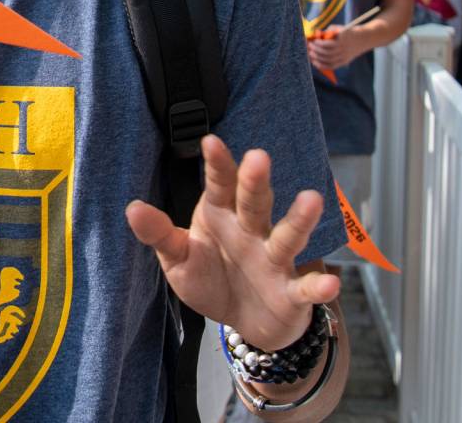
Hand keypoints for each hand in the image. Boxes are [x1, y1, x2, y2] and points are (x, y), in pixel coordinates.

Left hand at [126, 138, 339, 350]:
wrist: (243, 321)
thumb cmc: (210, 278)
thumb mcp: (178, 258)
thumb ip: (160, 234)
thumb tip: (132, 209)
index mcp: (222, 216)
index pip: (219, 186)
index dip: (217, 165)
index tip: (210, 141)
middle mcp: (251, 231)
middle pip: (254, 203)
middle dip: (256, 181)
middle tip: (258, 157)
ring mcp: (274, 260)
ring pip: (287, 237)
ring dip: (299, 220)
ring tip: (312, 198)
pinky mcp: (291, 292)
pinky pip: (305, 288)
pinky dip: (318, 287)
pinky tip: (330, 283)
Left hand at [306, 31, 356, 75]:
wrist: (364, 39)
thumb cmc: (348, 31)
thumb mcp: (339, 28)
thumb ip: (328, 31)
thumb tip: (315, 35)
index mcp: (343, 39)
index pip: (328, 44)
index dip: (319, 44)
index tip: (313, 40)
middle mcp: (344, 49)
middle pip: (327, 53)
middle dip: (316, 50)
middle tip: (309, 46)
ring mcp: (345, 56)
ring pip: (328, 60)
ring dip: (317, 58)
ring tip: (310, 54)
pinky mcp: (344, 62)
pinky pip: (332, 66)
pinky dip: (322, 66)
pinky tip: (315, 62)